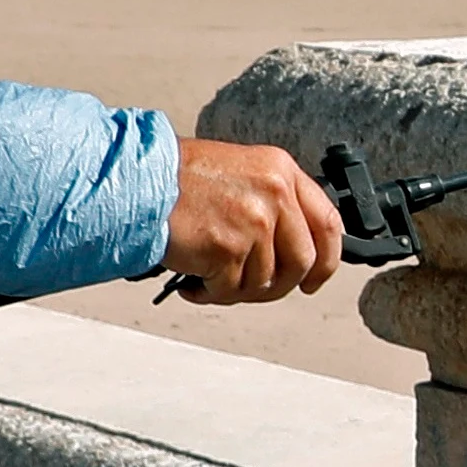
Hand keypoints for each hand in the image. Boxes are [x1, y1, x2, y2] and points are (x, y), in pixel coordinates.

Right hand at [163, 138, 345, 305]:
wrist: (137, 180)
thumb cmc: (179, 180)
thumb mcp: (241, 173)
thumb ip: (273, 204)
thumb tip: (294, 252)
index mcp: (281, 172)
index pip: (328, 224)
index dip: (326, 261)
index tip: (314, 280)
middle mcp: (275, 195)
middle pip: (302, 262)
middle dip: (277, 286)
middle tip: (248, 289)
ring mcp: (254, 222)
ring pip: (264, 282)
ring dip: (235, 290)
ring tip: (207, 278)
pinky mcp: (228, 249)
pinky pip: (230, 291)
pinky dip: (209, 295)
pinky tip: (192, 284)